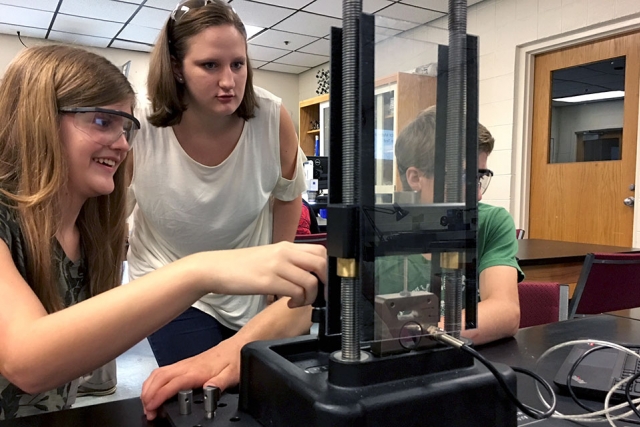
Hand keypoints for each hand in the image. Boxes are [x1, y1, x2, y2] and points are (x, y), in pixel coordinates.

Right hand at [141, 337, 241, 420]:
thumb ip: (220, 383)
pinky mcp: (184, 364)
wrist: (236, 346)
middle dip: (148, 394)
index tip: (152, 408)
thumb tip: (208, 389)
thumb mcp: (231, 374)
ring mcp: (183, 364)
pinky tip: (154, 391)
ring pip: (158, 373)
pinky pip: (162, 371)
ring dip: (148, 388)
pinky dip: (153, 382)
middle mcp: (186, 366)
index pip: (171, 383)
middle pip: (159, 377)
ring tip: (147, 404)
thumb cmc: (234, 360)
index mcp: (196, 371)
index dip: (159, 396)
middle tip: (147, 410)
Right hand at [205, 242, 326, 307]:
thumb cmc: (242, 266)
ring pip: (310, 281)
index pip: (321, 250)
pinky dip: (298, 302)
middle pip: (321, 263)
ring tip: (298, 301)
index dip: (328, 267)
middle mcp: (285, 253)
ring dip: (310, 297)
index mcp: (287, 246)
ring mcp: (277, 266)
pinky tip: (288, 303)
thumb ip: (289, 262)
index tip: (325, 282)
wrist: (216, 268)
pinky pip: (295, 292)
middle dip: (325, 283)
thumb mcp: (270, 257)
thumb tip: (309, 274)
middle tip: (318, 295)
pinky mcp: (268, 280)